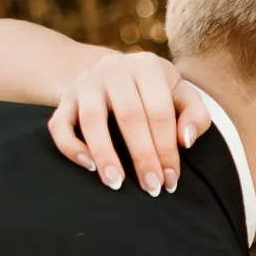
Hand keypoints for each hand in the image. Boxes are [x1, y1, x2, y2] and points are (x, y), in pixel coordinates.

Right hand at [48, 50, 212, 195]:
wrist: (113, 73)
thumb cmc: (154, 92)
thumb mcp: (181, 94)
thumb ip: (195, 115)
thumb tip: (184, 140)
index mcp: (147, 66)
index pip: (160, 112)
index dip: (167, 149)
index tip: (171, 180)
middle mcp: (114, 69)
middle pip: (129, 116)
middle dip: (142, 156)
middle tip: (151, 188)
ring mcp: (86, 83)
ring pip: (92, 120)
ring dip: (105, 154)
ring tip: (116, 183)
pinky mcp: (65, 99)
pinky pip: (59, 125)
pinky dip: (71, 147)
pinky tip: (89, 166)